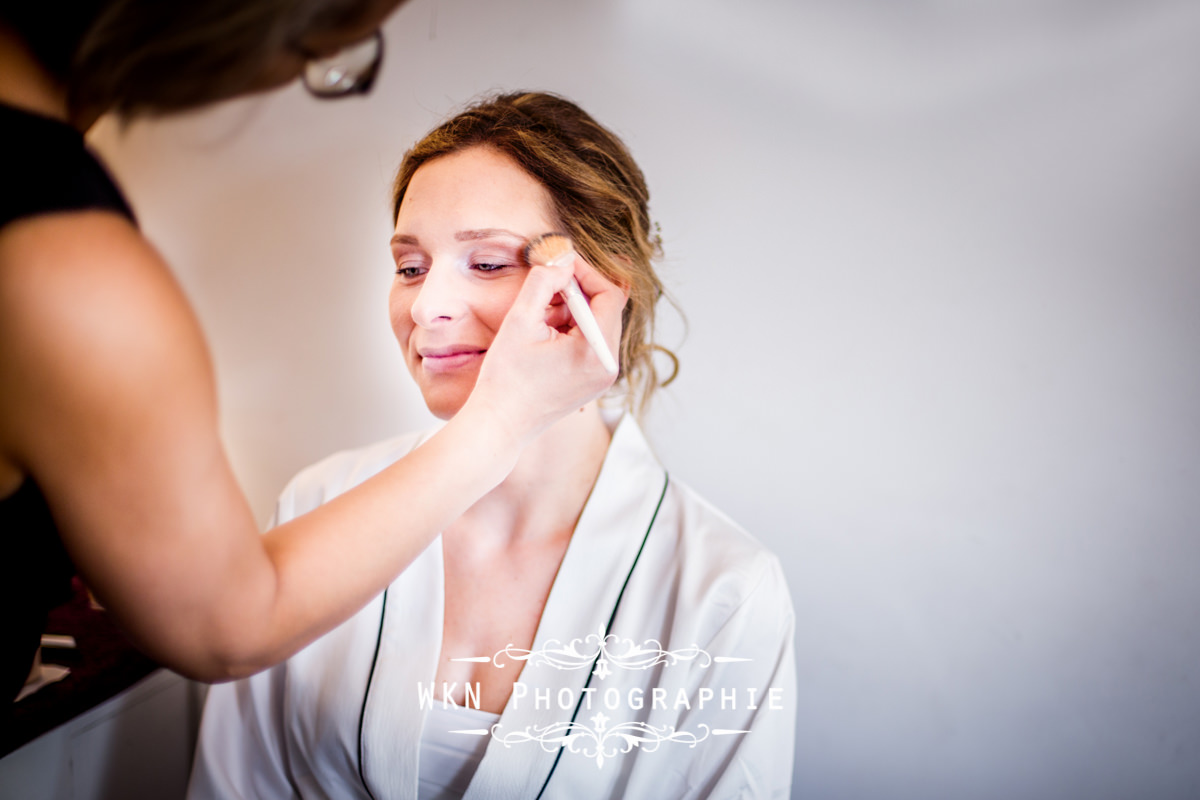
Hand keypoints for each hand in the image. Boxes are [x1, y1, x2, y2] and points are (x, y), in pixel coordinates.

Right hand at [467, 252, 626, 442]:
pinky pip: (590, 343)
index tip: (560, 262)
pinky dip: (570, 331)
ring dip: (570, 312)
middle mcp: (609, 367)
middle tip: (546, 287)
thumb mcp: (520, 319)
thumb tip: (563, 259)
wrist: (499, 424)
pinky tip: (542, 336)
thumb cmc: (506, 378)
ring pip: (596, 325)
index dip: (585, 272)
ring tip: (537, 319)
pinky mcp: (592, 382)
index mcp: (598, 352)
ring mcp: (602, 377)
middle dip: (577, 292)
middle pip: (606, 309)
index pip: (608, 295)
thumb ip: (544, 281)